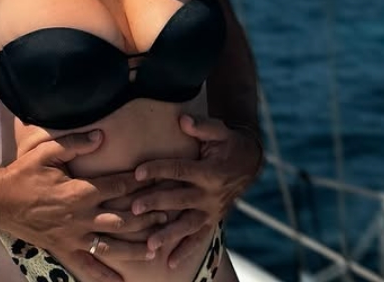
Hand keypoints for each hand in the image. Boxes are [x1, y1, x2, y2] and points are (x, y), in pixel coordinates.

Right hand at [0, 131, 160, 281]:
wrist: (0, 201)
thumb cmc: (25, 173)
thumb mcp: (47, 151)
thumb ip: (76, 143)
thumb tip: (102, 136)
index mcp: (80, 191)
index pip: (119, 186)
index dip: (141, 181)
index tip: (159, 177)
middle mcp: (82, 216)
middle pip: (124, 219)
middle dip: (149, 216)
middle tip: (170, 213)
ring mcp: (75, 237)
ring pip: (113, 246)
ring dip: (138, 246)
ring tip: (159, 245)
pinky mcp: (66, 250)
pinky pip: (90, 267)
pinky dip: (106, 276)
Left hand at [131, 115, 262, 266]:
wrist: (249, 163)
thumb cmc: (228, 143)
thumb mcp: (220, 131)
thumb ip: (202, 127)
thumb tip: (183, 120)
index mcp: (209, 171)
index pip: (179, 170)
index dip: (158, 170)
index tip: (137, 172)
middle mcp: (210, 194)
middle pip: (179, 199)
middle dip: (156, 204)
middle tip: (133, 208)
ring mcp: (211, 210)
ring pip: (187, 225)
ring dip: (168, 235)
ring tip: (149, 244)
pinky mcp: (212, 221)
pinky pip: (198, 239)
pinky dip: (185, 251)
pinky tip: (169, 263)